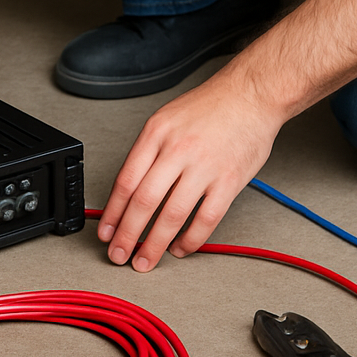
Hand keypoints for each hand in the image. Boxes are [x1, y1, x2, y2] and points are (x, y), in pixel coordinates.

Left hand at [96, 60, 280, 271]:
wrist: (251, 95)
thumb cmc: (209, 106)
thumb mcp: (166, 118)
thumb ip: (148, 152)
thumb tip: (130, 191)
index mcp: (156, 133)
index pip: (126, 180)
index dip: (112, 212)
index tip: (106, 232)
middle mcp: (177, 150)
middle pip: (144, 201)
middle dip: (127, 235)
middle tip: (119, 254)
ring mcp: (204, 167)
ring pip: (172, 215)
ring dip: (154, 244)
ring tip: (145, 260)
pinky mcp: (229, 181)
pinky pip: (206, 219)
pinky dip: (191, 240)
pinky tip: (181, 248)